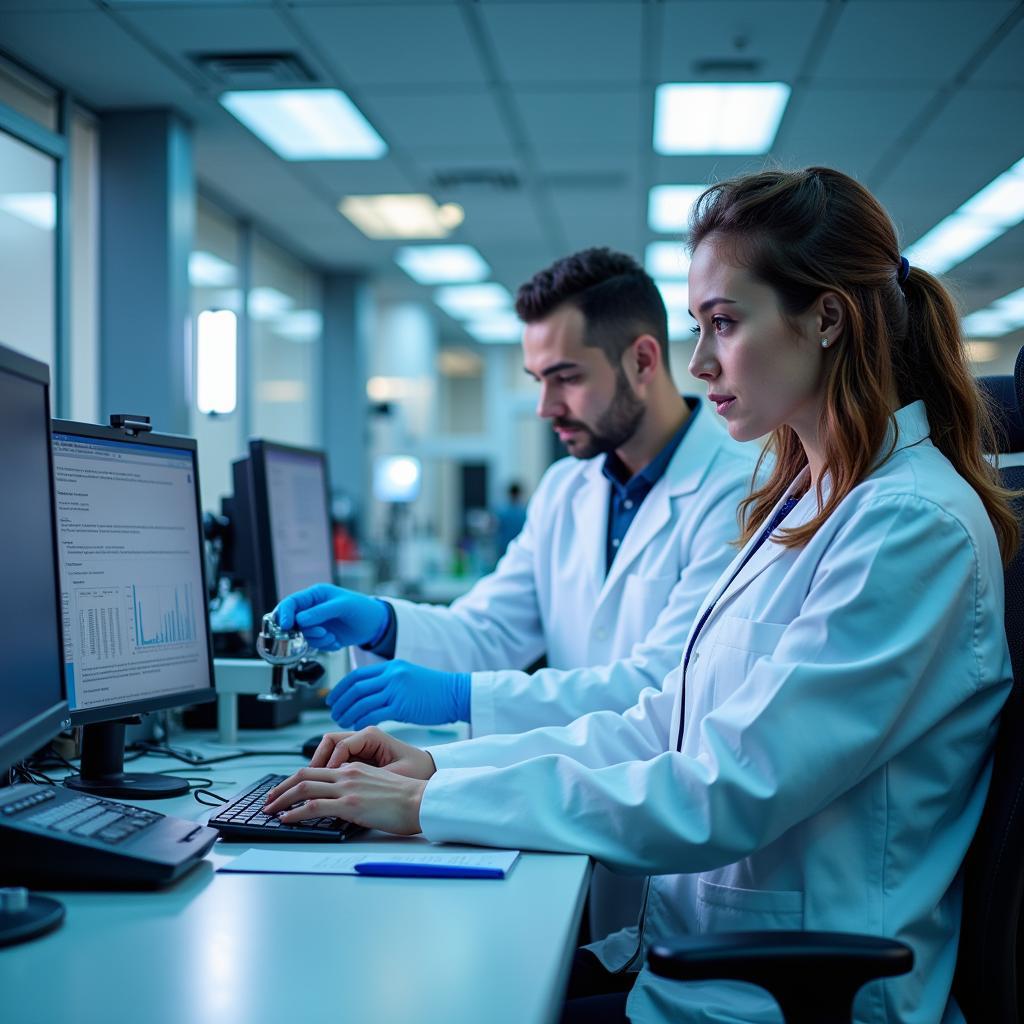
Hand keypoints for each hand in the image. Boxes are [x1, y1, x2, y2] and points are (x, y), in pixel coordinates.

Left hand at [262, 763, 425, 835]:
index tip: (285, 790)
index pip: (317, 769)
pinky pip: (313, 806)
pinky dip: (294, 812)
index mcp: (354, 768)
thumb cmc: (406, 798)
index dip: (296, 779)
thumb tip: (343, 802)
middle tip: (269, 799)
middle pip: (304, 775)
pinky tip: (286, 819)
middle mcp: (347, 774)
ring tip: (270, 810)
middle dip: (281, 787)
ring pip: (304, 788)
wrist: (420, 801)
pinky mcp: (349, 804)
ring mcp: (347, 788)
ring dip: (281, 799)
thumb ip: (358, 788)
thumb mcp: (378, 785)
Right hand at [275, 584, 387, 650]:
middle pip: (293, 622)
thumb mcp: (343, 606)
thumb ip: (321, 612)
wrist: (375, 625)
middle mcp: (312, 609)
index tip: (285, 625)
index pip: (291, 602)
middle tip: (321, 632)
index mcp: (315, 595)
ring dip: (317, 639)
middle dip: (305, 630)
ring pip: (303, 635)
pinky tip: (336, 641)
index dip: (284, 613)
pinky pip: (314, 644)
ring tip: (332, 636)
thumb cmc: (361, 608)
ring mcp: (316, 623)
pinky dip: (324, 645)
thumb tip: (300, 619)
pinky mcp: (321, 636)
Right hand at [309, 727, 436, 779]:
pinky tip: (326, 784)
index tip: (326, 779)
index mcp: (372, 736)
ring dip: (320, 765)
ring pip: (330, 750)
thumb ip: (368, 777)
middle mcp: (363, 737)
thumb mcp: (394, 774)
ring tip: (313, 783)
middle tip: (308, 780)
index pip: (340, 744)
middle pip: (329, 742)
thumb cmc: (416, 771)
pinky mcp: (360, 756)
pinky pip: (337, 759)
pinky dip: (328, 769)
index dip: (329, 762)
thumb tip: (343, 783)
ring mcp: (360, 745)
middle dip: (317, 760)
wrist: (428, 774)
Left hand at [326, 660, 470, 728]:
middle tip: (333, 713)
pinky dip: (361, 720)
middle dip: (341, 702)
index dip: (341, 688)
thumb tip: (368, 693)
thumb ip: (389, 681)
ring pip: (362, 701)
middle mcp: (391, 675)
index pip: (357, 675)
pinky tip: (357, 726)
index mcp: (391, 667)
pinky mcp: (402, 706)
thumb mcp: (408, 676)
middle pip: (356, 688)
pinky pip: (374, 714)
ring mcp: (396, 689)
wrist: (456, 694)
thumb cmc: (434, 690)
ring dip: (348, 713)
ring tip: (342, 722)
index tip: (332, 699)